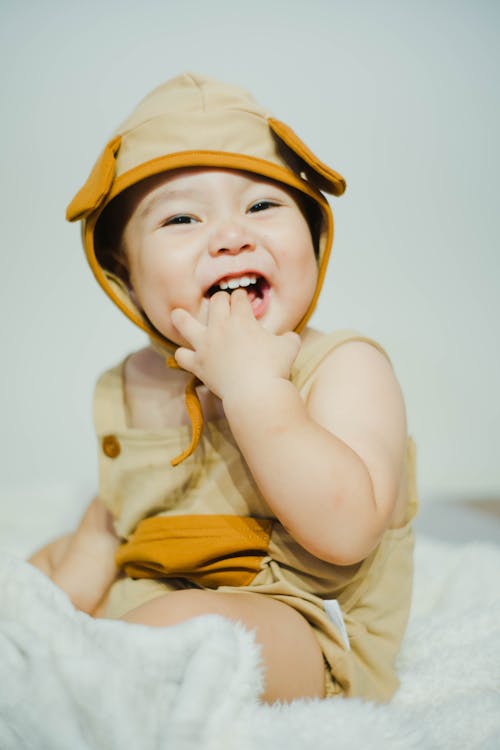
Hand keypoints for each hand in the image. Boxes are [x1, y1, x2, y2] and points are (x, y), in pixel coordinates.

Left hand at [171, 290, 299, 399]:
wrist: (256, 392)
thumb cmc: (275, 368)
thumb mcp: (290, 346)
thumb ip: (288, 337)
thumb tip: (289, 337)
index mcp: (242, 318)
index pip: (238, 297)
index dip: (241, 297)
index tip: (243, 301)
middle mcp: (220, 327)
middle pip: (216, 302)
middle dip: (221, 300)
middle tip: (224, 306)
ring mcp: (206, 344)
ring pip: (184, 323)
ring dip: (181, 317)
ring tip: (177, 314)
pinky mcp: (198, 364)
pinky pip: (181, 355)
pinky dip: (183, 354)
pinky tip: (187, 354)